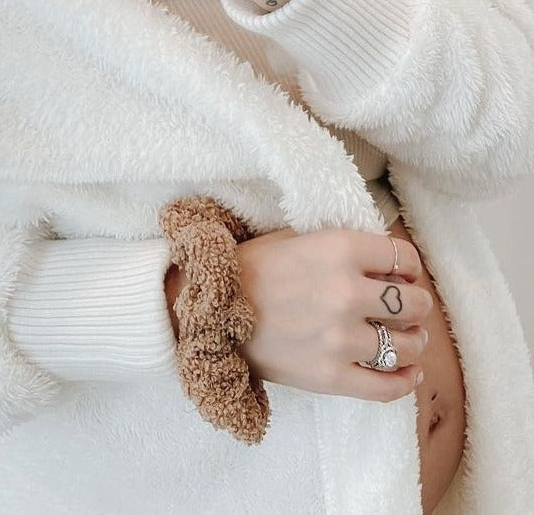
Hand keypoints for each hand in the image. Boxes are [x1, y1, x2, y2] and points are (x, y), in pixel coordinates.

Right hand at [235, 226, 431, 401]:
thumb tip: (384, 262)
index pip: (403, 257)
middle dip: (415, 304)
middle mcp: (346, 292)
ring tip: (409, 339)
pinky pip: (387, 386)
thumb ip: (343, 246)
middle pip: (412, 302)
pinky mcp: (330, 377)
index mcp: (339, 249)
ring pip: (407, 345)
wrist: (210, 309)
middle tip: (407, 308)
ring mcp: (340, 339)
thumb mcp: (297, 237)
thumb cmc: (252, 268)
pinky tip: (409, 371)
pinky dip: (406, 381)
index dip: (409, 266)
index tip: (404, 274)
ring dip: (414, 341)